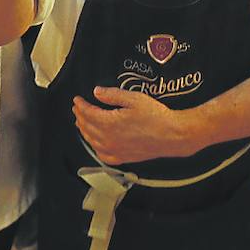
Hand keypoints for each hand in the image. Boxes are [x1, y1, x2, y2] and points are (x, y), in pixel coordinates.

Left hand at [73, 87, 200, 163]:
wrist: (171, 135)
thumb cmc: (156, 116)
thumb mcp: (134, 99)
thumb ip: (113, 95)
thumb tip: (97, 92)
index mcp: (109, 123)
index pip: (88, 113)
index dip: (81, 105)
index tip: (77, 99)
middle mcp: (108, 139)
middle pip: (87, 127)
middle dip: (80, 116)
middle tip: (78, 109)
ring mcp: (115, 150)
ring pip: (92, 141)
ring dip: (84, 131)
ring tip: (82, 123)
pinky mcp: (122, 158)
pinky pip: (102, 155)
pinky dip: (95, 148)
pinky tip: (96, 143)